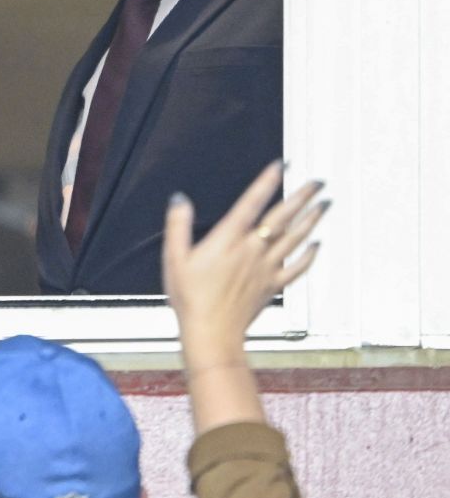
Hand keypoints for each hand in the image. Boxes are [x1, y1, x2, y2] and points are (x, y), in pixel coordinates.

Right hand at [163, 162, 327, 361]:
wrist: (211, 331)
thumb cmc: (191, 297)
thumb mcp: (174, 258)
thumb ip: (178, 226)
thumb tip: (180, 200)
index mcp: (228, 239)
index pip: (252, 203)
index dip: (266, 182)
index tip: (281, 166)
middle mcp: (252, 249)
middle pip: (282, 218)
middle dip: (301, 197)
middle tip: (317, 182)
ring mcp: (266, 268)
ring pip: (295, 238)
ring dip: (311, 220)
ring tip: (323, 205)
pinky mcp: (272, 285)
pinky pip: (297, 268)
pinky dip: (309, 256)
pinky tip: (316, 246)